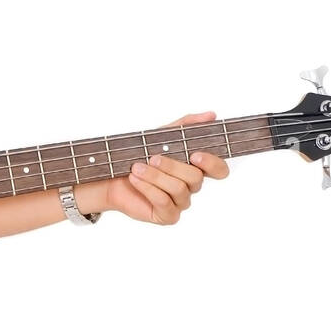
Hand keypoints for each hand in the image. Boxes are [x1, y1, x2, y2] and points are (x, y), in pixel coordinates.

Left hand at [101, 111, 229, 224]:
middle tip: (152, 158)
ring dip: (155, 176)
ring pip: (179, 190)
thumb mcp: (160, 136)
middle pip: (196, 178)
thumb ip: (185, 125)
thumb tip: (210, 115)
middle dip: (172, 166)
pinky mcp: (167, 216)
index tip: (195, 155)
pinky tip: (135, 179)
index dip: (212, 164)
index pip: (219, 170)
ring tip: (136, 168)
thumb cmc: (137, 157)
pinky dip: (148, 189)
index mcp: (194, 168)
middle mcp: (190, 187)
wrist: (111, 177)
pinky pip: (165, 203)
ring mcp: (180, 202)